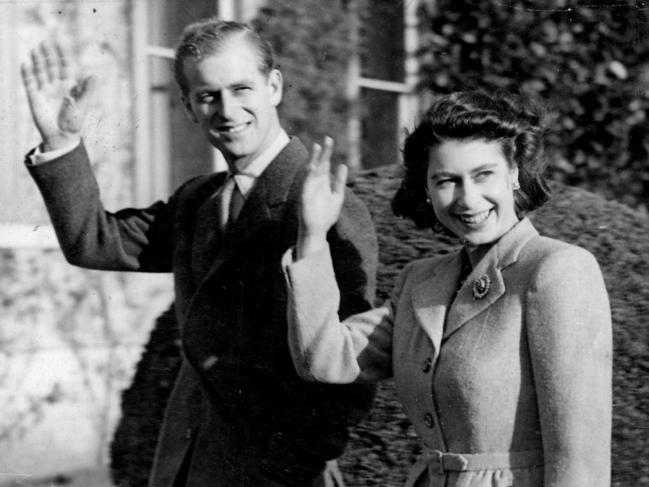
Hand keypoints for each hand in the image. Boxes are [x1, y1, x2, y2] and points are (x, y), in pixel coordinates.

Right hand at [21, 41, 96, 150]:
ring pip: (40, 71)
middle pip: (51, 65)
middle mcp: (57, 85)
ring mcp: (45, 90)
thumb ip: (88, 91)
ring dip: (38, 61)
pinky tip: (25, 64)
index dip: (62, 54)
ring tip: (35, 49)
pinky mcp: (34, 97)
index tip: (59, 43)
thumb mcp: (83, 105)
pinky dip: (27, 73)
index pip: (66, 66)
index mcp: (70, 86)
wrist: (62, 136)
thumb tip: (94, 76)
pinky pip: (29, 83)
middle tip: (45, 42)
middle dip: (48, 54)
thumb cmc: (74, 122)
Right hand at [297, 137, 347, 258]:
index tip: (329, 140)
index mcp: (323, 183)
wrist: (317, 231)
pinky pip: (306, 185)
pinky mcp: (304, 198)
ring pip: (311, 171)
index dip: (327, 153)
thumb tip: (343, 165)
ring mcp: (309, 190)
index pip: (324, 164)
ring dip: (314, 160)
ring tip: (317, 148)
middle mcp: (315, 184)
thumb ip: (340, 182)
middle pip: (319, 164)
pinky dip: (308, 176)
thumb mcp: (337, 196)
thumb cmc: (326, 215)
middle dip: (322, 152)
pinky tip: (311, 166)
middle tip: (327, 139)